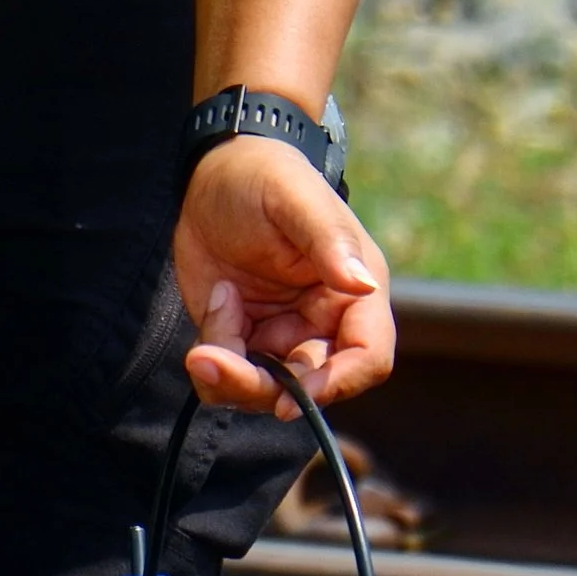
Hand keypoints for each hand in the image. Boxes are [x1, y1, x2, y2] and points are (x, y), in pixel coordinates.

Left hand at [172, 135, 394, 420]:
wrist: (217, 176)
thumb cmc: (268, 178)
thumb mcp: (296, 200)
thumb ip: (330, 243)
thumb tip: (364, 285)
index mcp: (355, 295)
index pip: (367, 358)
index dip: (336, 386)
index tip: (290, 400)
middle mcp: (324, 324)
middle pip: (308, 388)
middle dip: (260, 385)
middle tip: (209, 357)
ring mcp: (281, 337)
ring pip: (264, 391)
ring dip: (228, 374)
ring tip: (214, 311)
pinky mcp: (242, 341)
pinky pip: (228, 378)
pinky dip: (211, 357)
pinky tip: (215, 301)